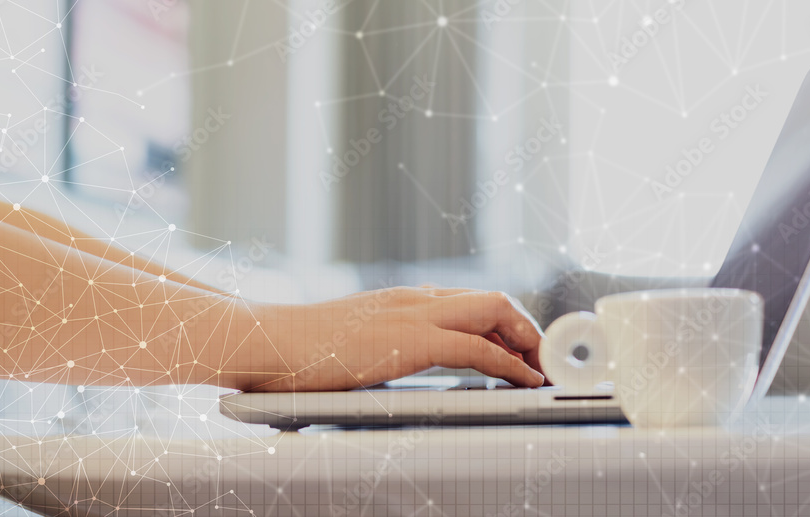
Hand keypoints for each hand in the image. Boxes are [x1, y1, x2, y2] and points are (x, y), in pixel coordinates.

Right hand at [249, 287, 545, 390]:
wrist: (266, 341)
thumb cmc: (299, 350)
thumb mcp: (353, 341)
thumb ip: (383, 345)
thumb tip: (396, 364)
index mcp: (403, 300)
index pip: (472, 302)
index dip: (508, 325)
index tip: (523, 350)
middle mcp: (415, 299)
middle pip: (495, 300)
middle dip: (529, 330)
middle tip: (543, 362)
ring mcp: (414, 314)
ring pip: (496, 312)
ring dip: (529, 342)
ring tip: (543, 371)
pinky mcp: (410, 340)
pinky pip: (477, 347)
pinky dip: (509, 363)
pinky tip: (522, 379)